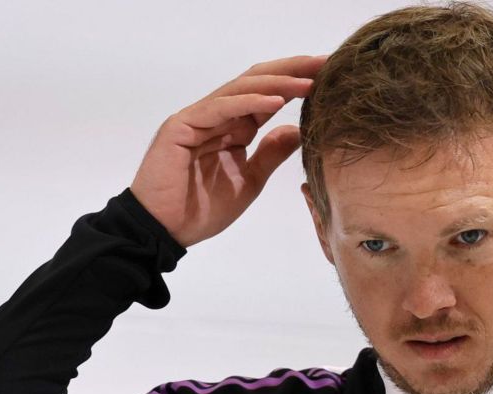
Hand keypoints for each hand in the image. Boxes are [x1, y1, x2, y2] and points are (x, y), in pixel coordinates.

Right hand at [129, 54, 327, 247]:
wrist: (163, 231)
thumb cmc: (200, 210)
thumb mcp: (248, 181)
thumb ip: (270, 155)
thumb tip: (298, 131)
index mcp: (232, 128)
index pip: (267, 96)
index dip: (296, 84)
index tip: (329, 77)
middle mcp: (216, 116)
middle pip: (257, 83)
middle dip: (292, 71)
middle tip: (325, 64)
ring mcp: (198, 118)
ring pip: (241, 89)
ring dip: (277, 83)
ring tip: (309, 81)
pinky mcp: (182, 126)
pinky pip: (220, 108)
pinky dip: (248, 102)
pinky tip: (276, 101)